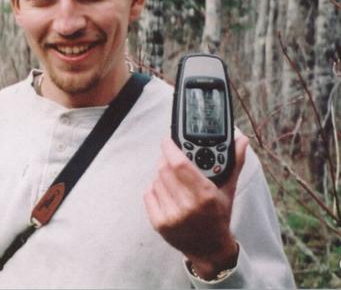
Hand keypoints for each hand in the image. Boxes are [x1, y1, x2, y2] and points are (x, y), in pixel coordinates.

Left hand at [143, 134, 248, 279]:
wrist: (210, 250)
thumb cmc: (219, 216)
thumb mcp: (228, 190)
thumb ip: (234, 163)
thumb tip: (242, 140)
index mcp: (206, 196)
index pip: (180, 164)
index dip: (170, 149)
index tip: (167, 140)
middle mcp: (187, 207)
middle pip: (164, 170)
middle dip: (166, 160)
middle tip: (172, 159)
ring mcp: (171, 216)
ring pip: (156, 180)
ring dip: (162, 175)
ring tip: (174, 180)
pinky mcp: (159, 224)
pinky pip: (148, 194)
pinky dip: (155, 189)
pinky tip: (167, 192)